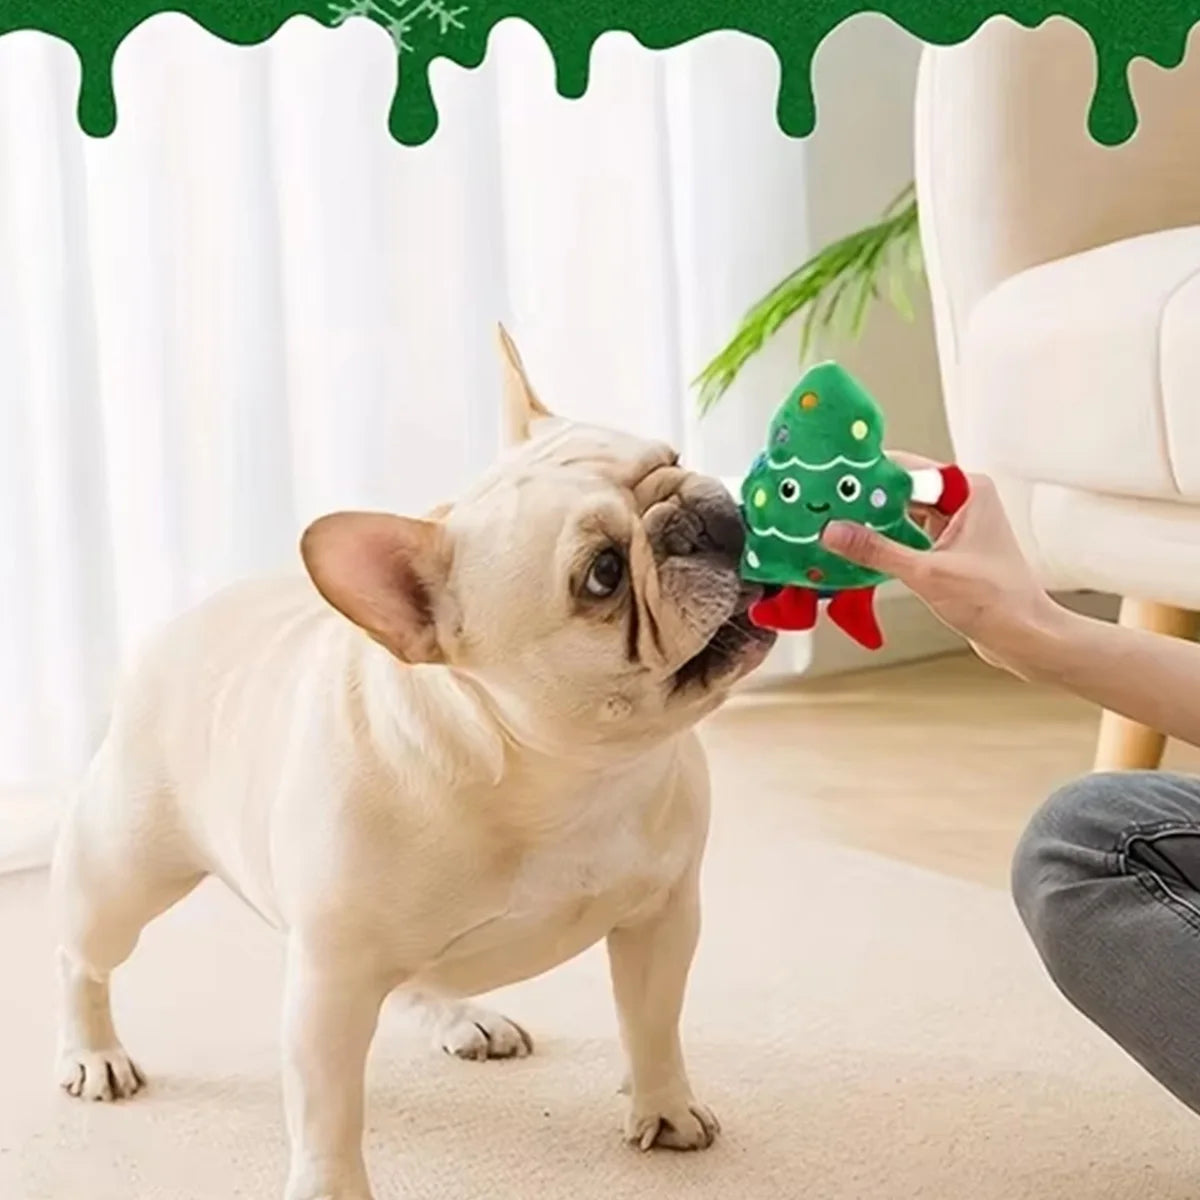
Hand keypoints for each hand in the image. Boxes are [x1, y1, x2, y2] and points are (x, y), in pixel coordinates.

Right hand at [820, 455, 1057, 675]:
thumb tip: (834, 532)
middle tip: (824, 508)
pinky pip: (907, 535)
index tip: (833, 482)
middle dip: (865, 501)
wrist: (1025, 637)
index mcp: (968, 490)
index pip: (907, 470)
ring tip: (833, 528)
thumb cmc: (995, 602)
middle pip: (902, 490)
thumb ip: (877, 551)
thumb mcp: (928, 573)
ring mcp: (956, 524)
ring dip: (872, 523)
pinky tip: (856, 550)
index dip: (869, 477)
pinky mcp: (948, 548)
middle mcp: (963, 500)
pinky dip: (884, 543)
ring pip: (902, 513)